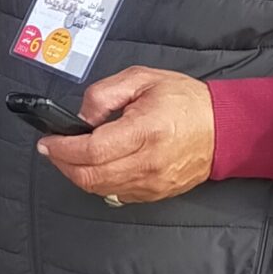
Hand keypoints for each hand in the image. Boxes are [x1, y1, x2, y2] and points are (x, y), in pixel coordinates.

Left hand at [38, 66, 215, 204]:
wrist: (224, 128)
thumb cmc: (186, 101)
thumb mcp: (142, 79)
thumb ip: (104, 94)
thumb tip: (81, 118)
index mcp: (145, 131)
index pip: (91, 150)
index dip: (62, 148)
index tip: (48, 141)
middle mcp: (148, 162)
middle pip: (90, 176)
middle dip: (63, 164)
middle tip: (52, 150)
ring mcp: (152, 183)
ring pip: (100, 188)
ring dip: (77, 174)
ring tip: (70, 156)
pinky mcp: (155, 194)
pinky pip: (116, 194)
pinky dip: (98, 182)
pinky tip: (94, 166)